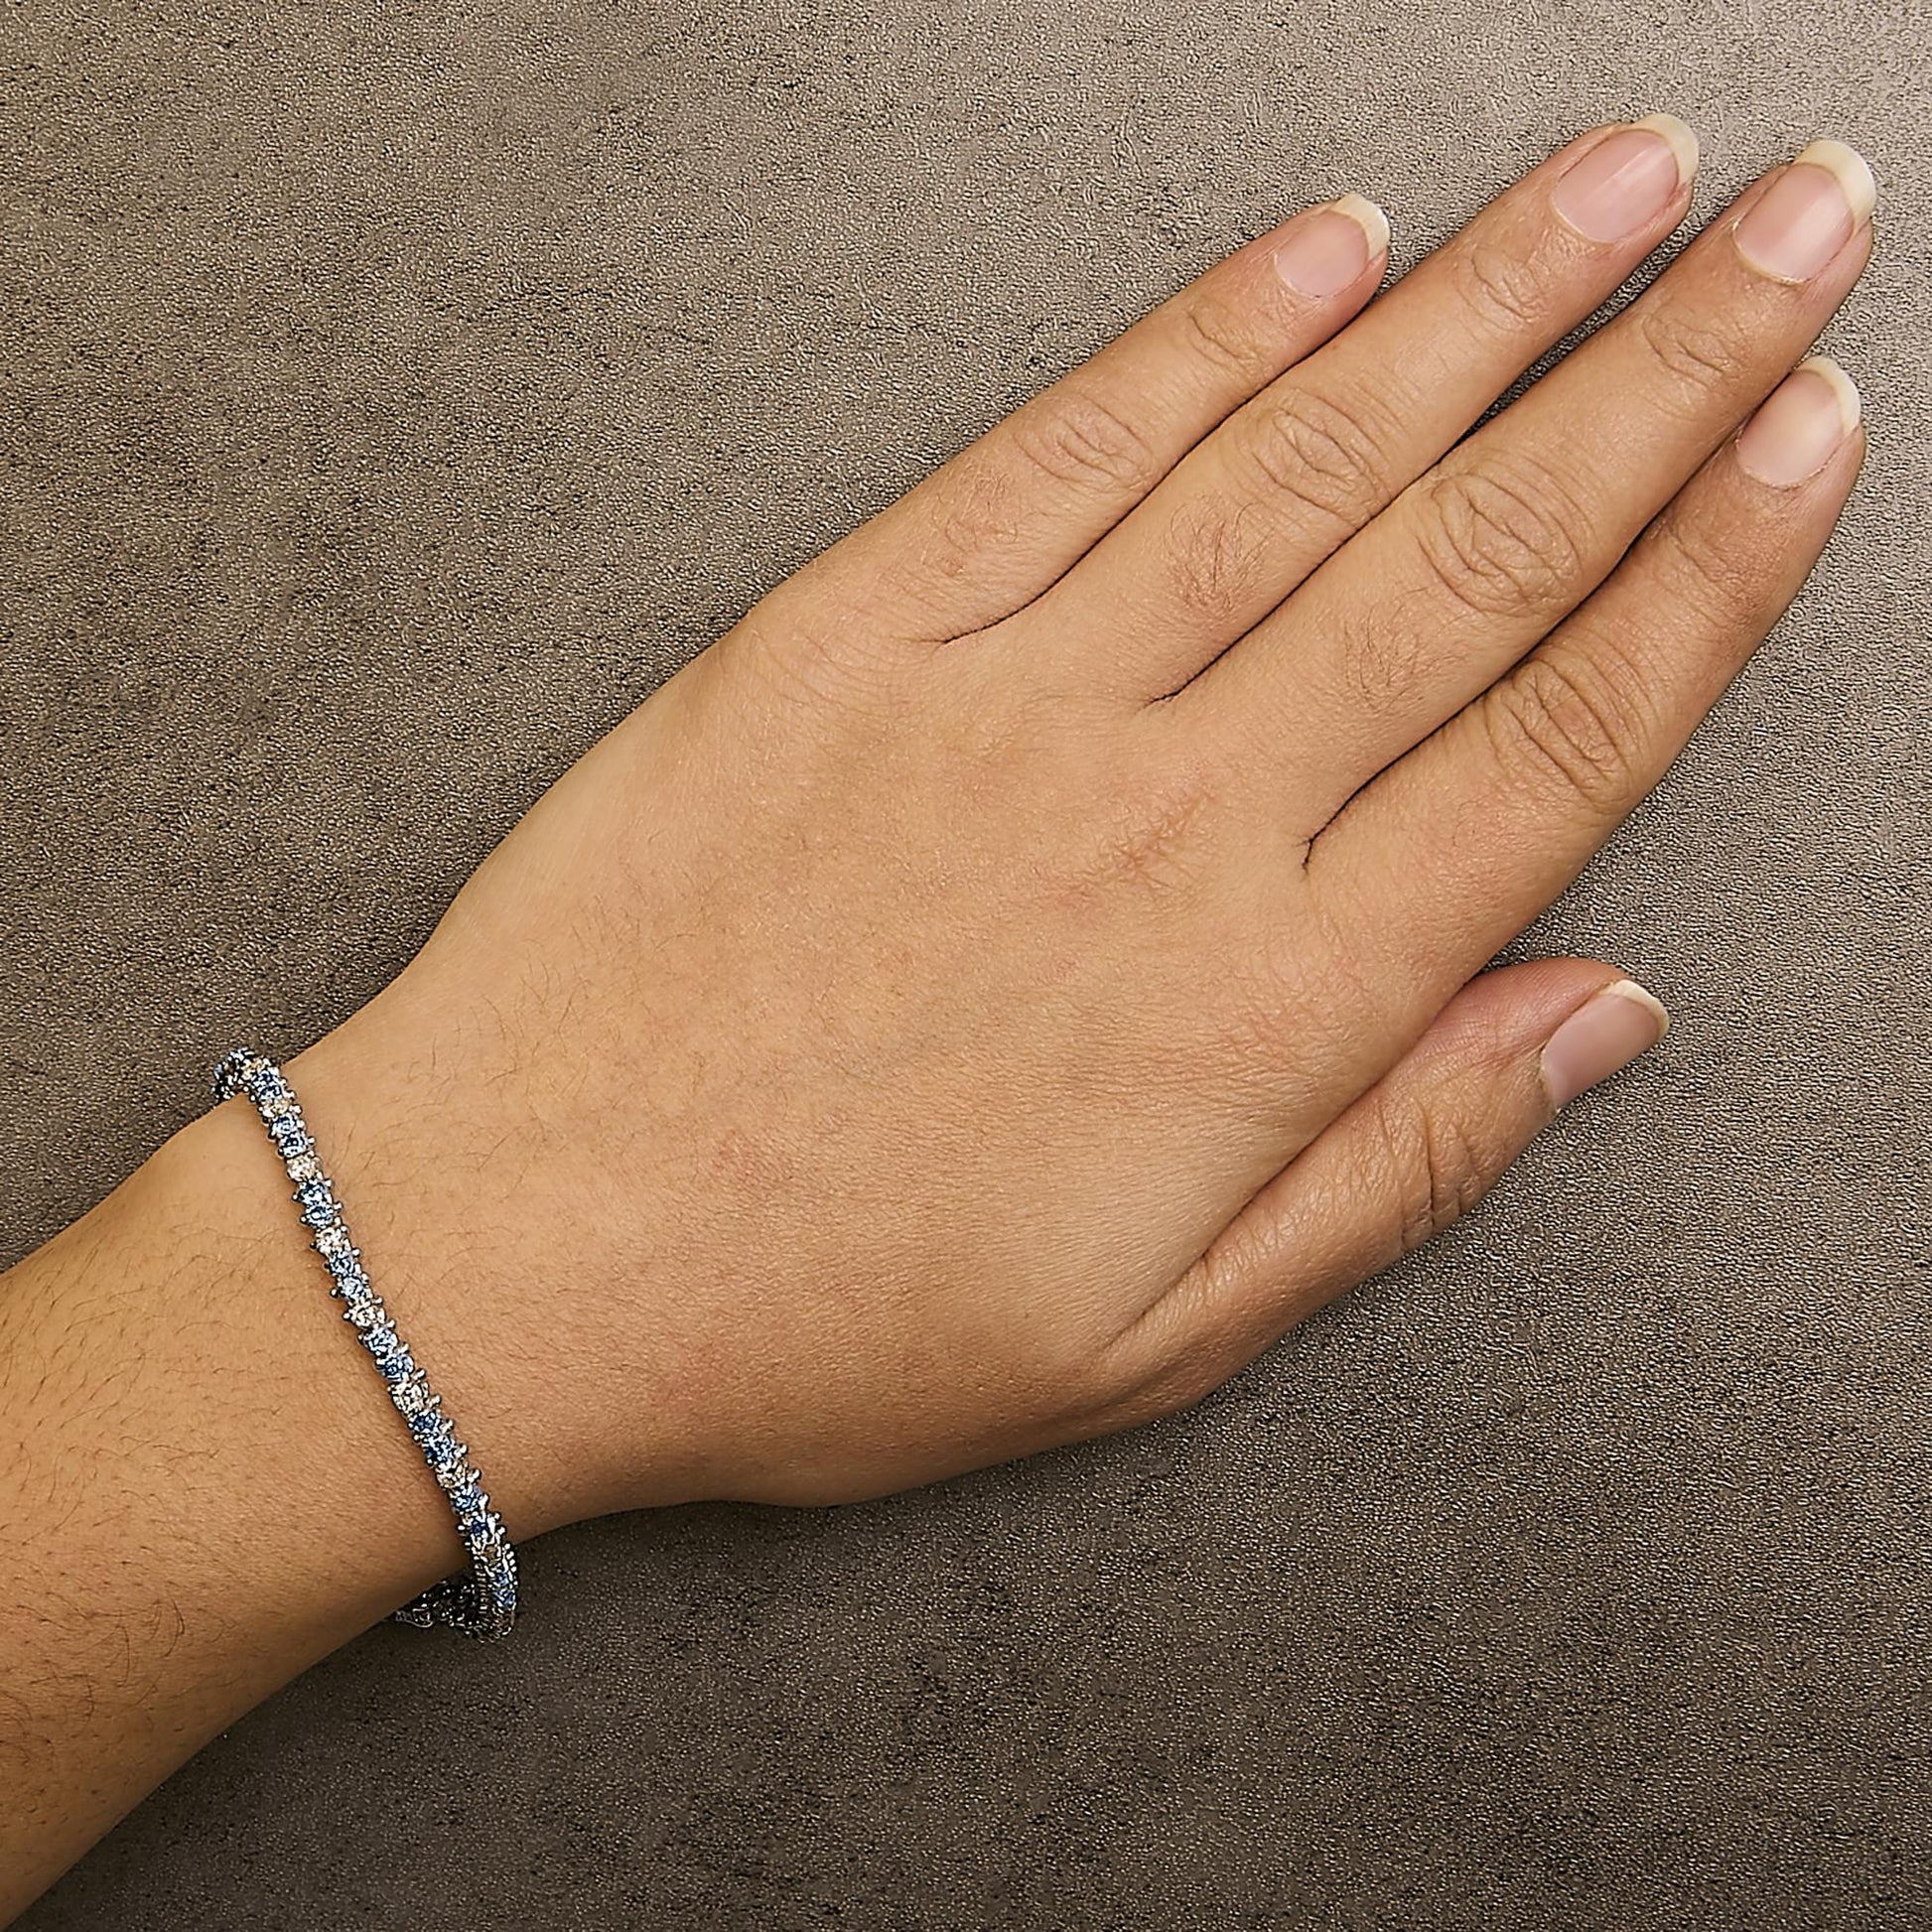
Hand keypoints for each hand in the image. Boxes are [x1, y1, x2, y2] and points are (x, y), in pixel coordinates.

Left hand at [280, 118, 1871, 1528]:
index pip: (1558, 739)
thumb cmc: (826, 1321)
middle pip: (1472, 556)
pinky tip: (1324, 249)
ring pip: (1297, 465)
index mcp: (1268, 1001)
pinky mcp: (847, 633)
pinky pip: (1064, 452)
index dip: (1714, 570)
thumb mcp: (1156, 1339)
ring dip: (1483, 303)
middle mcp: (1168, 815)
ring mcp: (1003, 700)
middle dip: (1662, 372)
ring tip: (1622, 182)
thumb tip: (1600, 1015)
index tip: (1813, 435)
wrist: (515, 1248)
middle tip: (1797, 227)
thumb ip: (1400, 1164)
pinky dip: (1204, 338)